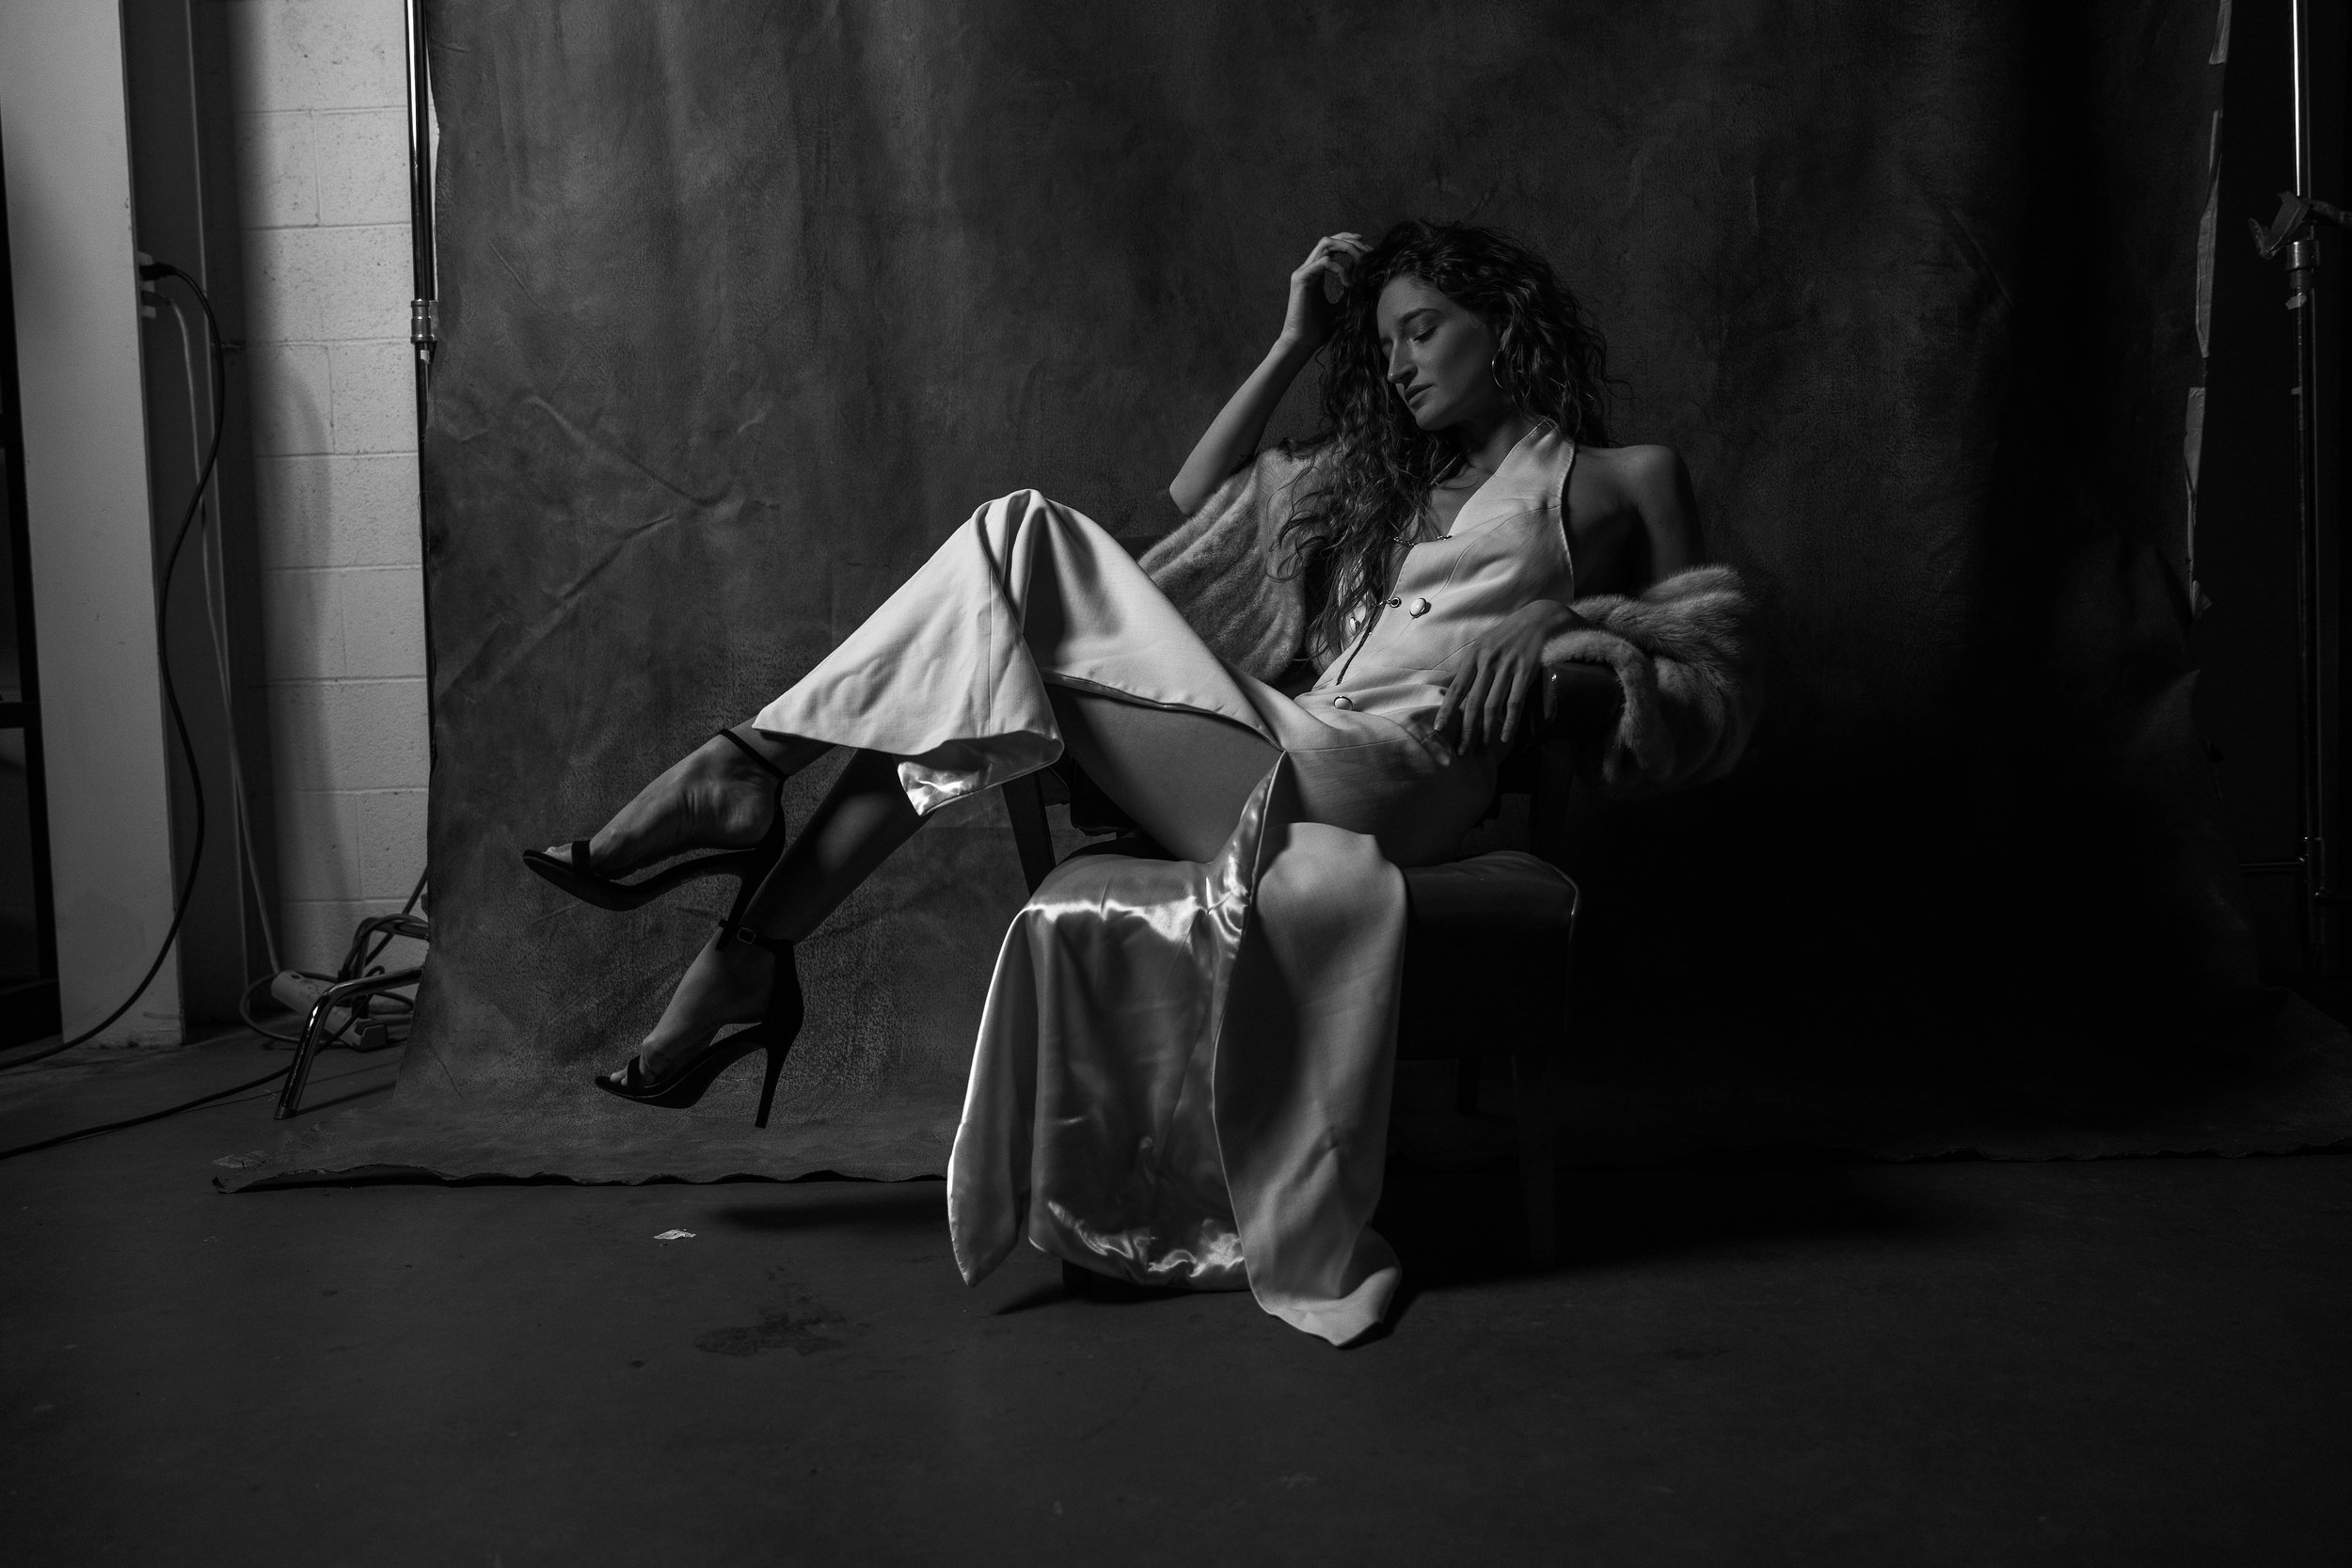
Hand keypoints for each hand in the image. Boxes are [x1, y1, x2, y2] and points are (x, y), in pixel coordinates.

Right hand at [1281, 233, 1366, 351]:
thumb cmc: (1319, 328)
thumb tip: (1367, 281)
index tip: (1367, 248)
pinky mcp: (1301, 279)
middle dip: (1349, 240)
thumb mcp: (1341, 305)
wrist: (1303, 342)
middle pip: (1329, 240)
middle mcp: (1308, 269)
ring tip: (1360, 260)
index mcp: (1316, 273)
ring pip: (1325, 244)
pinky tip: (1348, 284)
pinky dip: (1340, 269)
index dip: (1348, 241)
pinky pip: (1324, 262)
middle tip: (1367, 249)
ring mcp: (1303, 272)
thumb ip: (1348, 290)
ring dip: (1346, 248)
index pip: (1331, 247)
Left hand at [1434, 600, 1584, 753]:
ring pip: (1492, 706)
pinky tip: (1505, 737)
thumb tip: (1455, 692)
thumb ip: (1472, 667)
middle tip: (1462, 752)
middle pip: (1473, 703)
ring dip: (1485, 732)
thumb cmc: (1510, 634)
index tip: (1439, 730)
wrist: (1542, 617)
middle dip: (1466, 730)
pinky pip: (1515, 702)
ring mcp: (1508, 666)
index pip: (1457, 688)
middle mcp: (1488, 661)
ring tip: (1481, 751)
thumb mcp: (1486, 644)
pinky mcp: (1527, 670)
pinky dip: (1509, 722)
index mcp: (1475, 655)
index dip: (1447, 710)